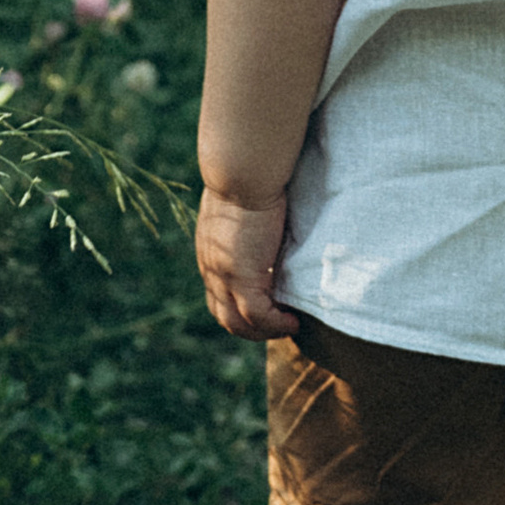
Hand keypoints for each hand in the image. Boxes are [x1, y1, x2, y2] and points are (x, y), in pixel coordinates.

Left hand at [197, 186, 296, 338]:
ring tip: (287, 326)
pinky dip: (276, 324)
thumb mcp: (240, 208)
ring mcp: (224, 276)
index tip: (266, 308)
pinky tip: (293, 320)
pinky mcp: (242, 277)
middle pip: (223, 316)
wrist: (242, 173)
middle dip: (250, 329)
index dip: (240, 308)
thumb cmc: (247, 178)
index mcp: (211, 254)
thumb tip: (266, 227)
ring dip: (262, 332)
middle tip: (277, 325)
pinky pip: (258, 315)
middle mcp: (212, 269)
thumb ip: (246, 226)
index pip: (218, 294)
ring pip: (237, 324)